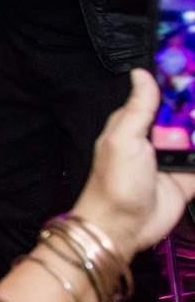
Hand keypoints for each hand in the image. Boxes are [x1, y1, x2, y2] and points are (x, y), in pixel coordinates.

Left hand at [71, 69, 194, 260]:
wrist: (122, 227)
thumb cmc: (114, 183)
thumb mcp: (124, 139)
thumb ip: (138, 108)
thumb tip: (141, 74)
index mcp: (136, 124)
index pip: (161, 96)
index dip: (180, 84)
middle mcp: (157, 138)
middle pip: (187, 115)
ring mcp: (174, 158)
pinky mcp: (189, 178)